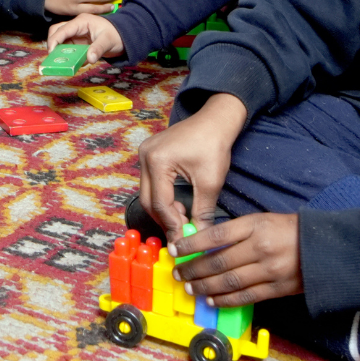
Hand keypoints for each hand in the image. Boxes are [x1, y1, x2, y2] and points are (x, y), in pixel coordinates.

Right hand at [46, 14, 124, 63]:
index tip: (50, 52)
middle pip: (57, 32)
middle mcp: (76, 27)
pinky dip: (69, 57)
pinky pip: (69, 50)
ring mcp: (76, 35)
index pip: (63, 29)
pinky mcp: (78, 43)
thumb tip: (89, 59)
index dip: (55, 39)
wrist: (124, 38)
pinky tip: (74, 64)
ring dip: (60, 52)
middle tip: (53, 58)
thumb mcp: (108, 41)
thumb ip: (98, 49)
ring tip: (62, 63)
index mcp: (82, 21)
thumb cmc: (116, 35)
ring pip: (61, 42)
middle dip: (53, 44)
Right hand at [136, 92, 244, 233]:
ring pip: (148, 193)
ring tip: (183, 217)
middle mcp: (145, 156)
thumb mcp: (210, 182)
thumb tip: (199, 236)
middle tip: (181, 234)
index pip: (160, 203)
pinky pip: (151, 182)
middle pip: (148, 200)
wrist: (215, 120)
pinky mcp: (149, 154)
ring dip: (163, 209)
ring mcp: (144, 153)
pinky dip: (162, 196)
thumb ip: (202, 212)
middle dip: (164, 219)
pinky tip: (178, 203)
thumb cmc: (214, 145)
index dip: (171, 225)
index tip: (183, 240)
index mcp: (158, 161)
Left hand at [169, 212, 301, 304]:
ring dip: (205, 286)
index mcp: (256, 226)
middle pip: (218, 261)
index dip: (192, 244)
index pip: (216, 235)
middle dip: (193, 269)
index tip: (175, 250)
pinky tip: (212, 299)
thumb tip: (206, 245)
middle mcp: (260, 248)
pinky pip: (245, 297)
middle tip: (178, 273)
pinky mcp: (277, 289)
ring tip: (190, 287)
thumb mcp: (262, 220)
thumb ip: (237, 232)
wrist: (324, 247)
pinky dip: (225, 300)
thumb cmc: (289, 230)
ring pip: (228, 282)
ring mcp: (269, 270)